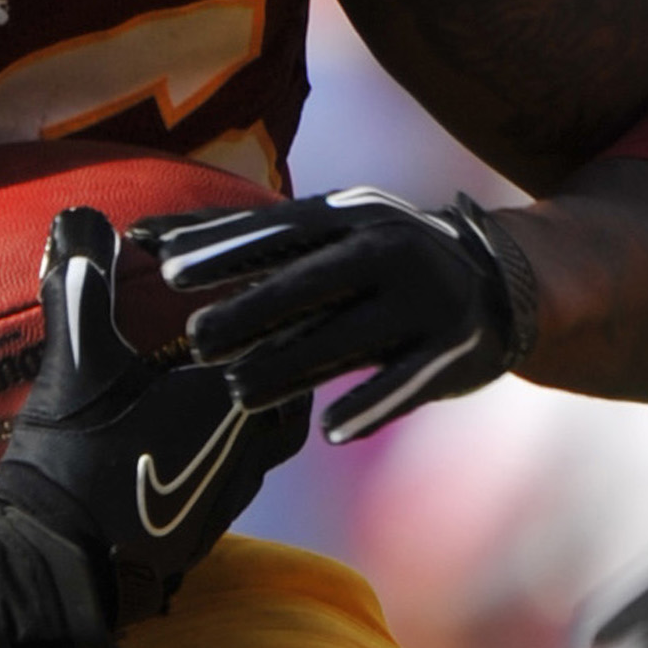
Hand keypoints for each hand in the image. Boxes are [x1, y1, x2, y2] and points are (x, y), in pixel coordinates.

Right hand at [0, 204, 304, 589]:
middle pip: (294, 384)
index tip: (283, 267)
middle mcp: (250, 448)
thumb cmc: (74, 461)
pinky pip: (242, 468)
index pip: (284, 334)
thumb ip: (81, 287)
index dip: (284, 294)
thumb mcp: (73, 365)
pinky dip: (234, 438)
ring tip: (239, 369)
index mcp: (233, 401)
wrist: (61, 569)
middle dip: (288, 346)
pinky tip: (200, 431)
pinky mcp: (207, 526)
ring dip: (264, 397)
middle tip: (271, 313)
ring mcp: (231, 492)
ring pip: (274, 433)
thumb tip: (78, 217)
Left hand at [156, 186, 536, 440]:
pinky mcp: (454, 348)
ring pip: (349, 336)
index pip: (280, 230)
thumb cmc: (380, 260)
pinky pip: (406, 381)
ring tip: (239, 391)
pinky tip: (330, 431)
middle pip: (312, 281)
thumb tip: (147, 239)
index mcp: (352, 215)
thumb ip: (248, 241)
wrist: (500, 282)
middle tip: (198, 339)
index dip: (227, 248)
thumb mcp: (328, 236)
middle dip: (253, 308)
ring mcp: (427, 298)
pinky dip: (369, 405)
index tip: (170, 269)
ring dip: (293, 366)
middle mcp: (391, 248)